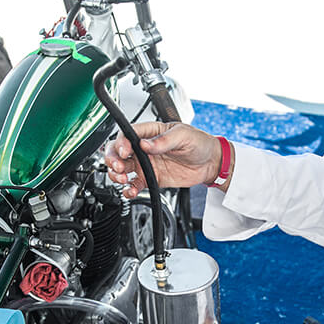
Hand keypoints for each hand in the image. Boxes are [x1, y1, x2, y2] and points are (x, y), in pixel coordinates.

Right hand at [104, 121, 225, 198]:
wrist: (210, 162)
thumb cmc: (198, 142)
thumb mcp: (183, 135)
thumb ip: (164, 140)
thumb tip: (146, 144)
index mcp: (150, 132)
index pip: (127, 135)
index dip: (121, 143)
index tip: (124, 152)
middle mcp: (144, 148)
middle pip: (118, 151)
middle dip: (112, 159)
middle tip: (118, 166)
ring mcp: (146, 164)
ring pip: (122, 169)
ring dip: (117, 175)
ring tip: (122, 179)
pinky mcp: (151, 178)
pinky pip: (134, 185)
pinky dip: (128, 190)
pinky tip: (130, 191)